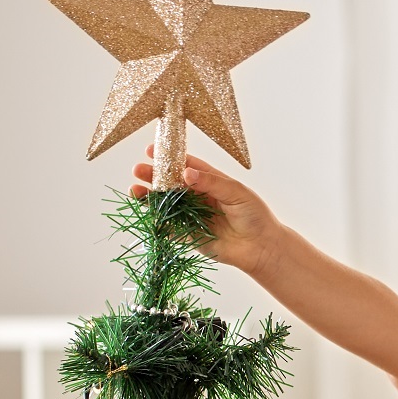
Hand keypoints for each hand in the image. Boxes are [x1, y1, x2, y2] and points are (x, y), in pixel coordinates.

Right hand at [132, 145, 283, 274]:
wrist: (261, 248)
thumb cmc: (255, 215)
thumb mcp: (236, 192)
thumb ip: (211, 182)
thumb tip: (186, 172)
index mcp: (210, 181)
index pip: (186, 165)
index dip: (169, 158)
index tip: (151, 150)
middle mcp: (198, 197)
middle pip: (171, 184)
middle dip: (153, 176)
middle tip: (138, 170)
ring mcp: (192, 216)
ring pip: (166, 204)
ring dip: (150, 197)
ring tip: (135, 190)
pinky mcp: (189, 236)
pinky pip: (169, 228)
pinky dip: (157, 221)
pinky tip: (146, 214)